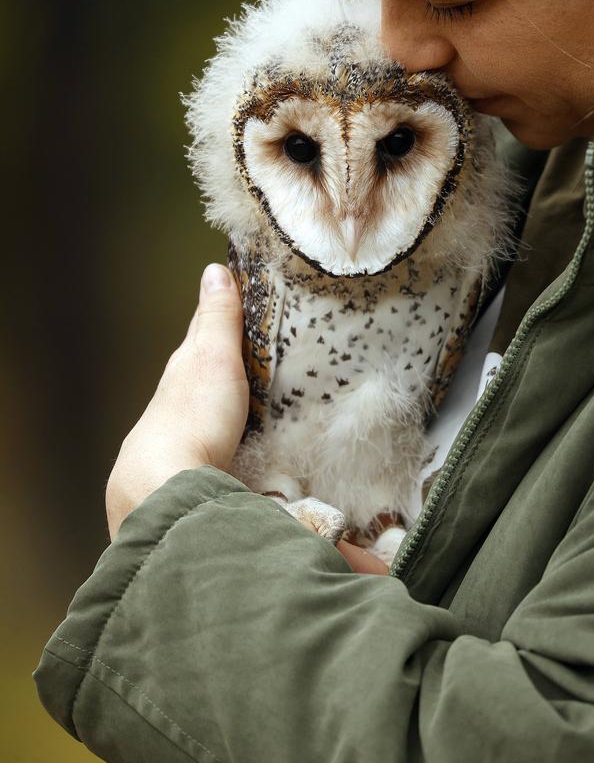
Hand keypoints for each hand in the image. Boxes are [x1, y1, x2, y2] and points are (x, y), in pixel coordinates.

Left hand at [105, 261, 389, 577]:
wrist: (167, 492)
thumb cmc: (193, 420)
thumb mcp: (213, 358)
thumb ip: (217, 320)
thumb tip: (214, 272)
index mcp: (181, 370)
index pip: (201, 334)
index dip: (219, 316)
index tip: (238, 300)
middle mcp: (174, 402)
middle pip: (200, 376)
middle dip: (223, 364)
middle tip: (254, 351)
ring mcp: (177, 440)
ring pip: (203, 412)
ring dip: (224, 406)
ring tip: (252, 401)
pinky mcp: (188, 474)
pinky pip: (212, 446)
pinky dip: (226, 439)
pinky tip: (238, 448)